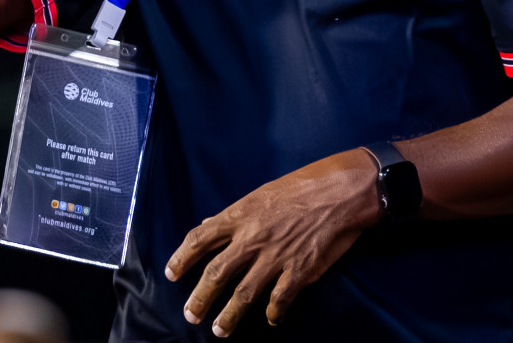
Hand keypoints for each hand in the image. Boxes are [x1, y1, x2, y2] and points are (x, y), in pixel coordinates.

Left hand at [165, 149, 382, 335]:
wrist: (341, 191)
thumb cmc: (303, 185)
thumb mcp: (262, 193)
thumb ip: (236, 215)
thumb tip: (211, 225)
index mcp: (241, 215)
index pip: (200, 238)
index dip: (182, 257)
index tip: (171, 273)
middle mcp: (253, 238)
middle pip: (217, 273)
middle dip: (200, 297)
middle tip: (190, 315)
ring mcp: (275, 256)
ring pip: (244, 294)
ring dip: (229, 315)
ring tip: (219, 330)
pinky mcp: (299, 270)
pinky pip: (280, 299)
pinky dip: (273, 313)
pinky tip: (270, 320)